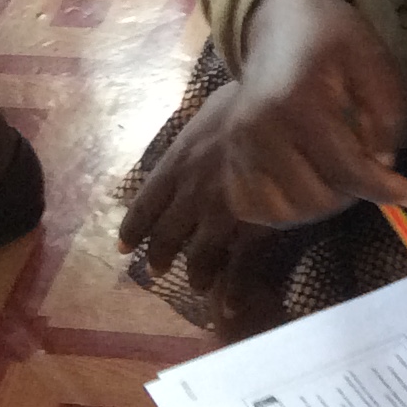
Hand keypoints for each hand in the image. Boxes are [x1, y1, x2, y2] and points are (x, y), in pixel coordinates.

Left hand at [117, 87, 298, 338]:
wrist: (283, 108)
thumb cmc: (250, 101)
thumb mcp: (212, 111)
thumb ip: (196, 134)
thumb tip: (193, 139)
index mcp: (177, 163)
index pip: (144, 204)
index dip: (133, 229)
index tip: (124, 247)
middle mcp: (191, 192)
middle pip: (166, 237)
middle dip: (160, 257)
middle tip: (157, 270)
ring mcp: (221, 213)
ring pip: (198, 257)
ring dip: (195, 275)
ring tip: (197, 283)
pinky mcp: (252, 227)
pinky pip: (238, 268)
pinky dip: (231, 290)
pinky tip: (228, 305)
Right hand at [220, 0, 406, 224]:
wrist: (280, 22)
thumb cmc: (333, 39)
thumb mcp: (375, 63)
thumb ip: (386, 118)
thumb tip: (381, 166)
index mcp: (298, 101)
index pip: (345, 168)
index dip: (383, 189)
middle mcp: (259, 128)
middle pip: (316, 197)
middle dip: (353, 193)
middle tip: (367, 170)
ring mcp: (237, 145)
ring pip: (286, 211)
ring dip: (321, 204)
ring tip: (338, 174)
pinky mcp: (228, 156)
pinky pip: (257, 208)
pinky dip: (286, 208)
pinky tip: (306, 182)